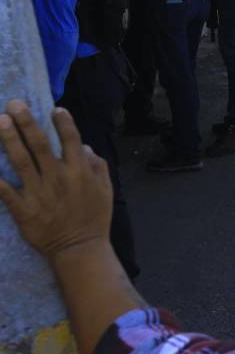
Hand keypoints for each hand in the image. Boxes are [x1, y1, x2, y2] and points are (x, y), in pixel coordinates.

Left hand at [0, 102, 112, 260]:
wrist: (79, 248)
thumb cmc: (94, 218)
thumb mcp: (106, 190)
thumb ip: (97, 166)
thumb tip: (83, 147)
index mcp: (79, 171)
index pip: (70, 140)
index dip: (63, 122)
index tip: (55, 110)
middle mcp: (57, 177)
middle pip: (39, 144)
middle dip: (26, 122)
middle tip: (14, 104)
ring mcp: (38, 193)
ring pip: (20, 161)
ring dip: (9, 139)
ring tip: (0, 121)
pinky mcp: (23, 209)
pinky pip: (4, 191)